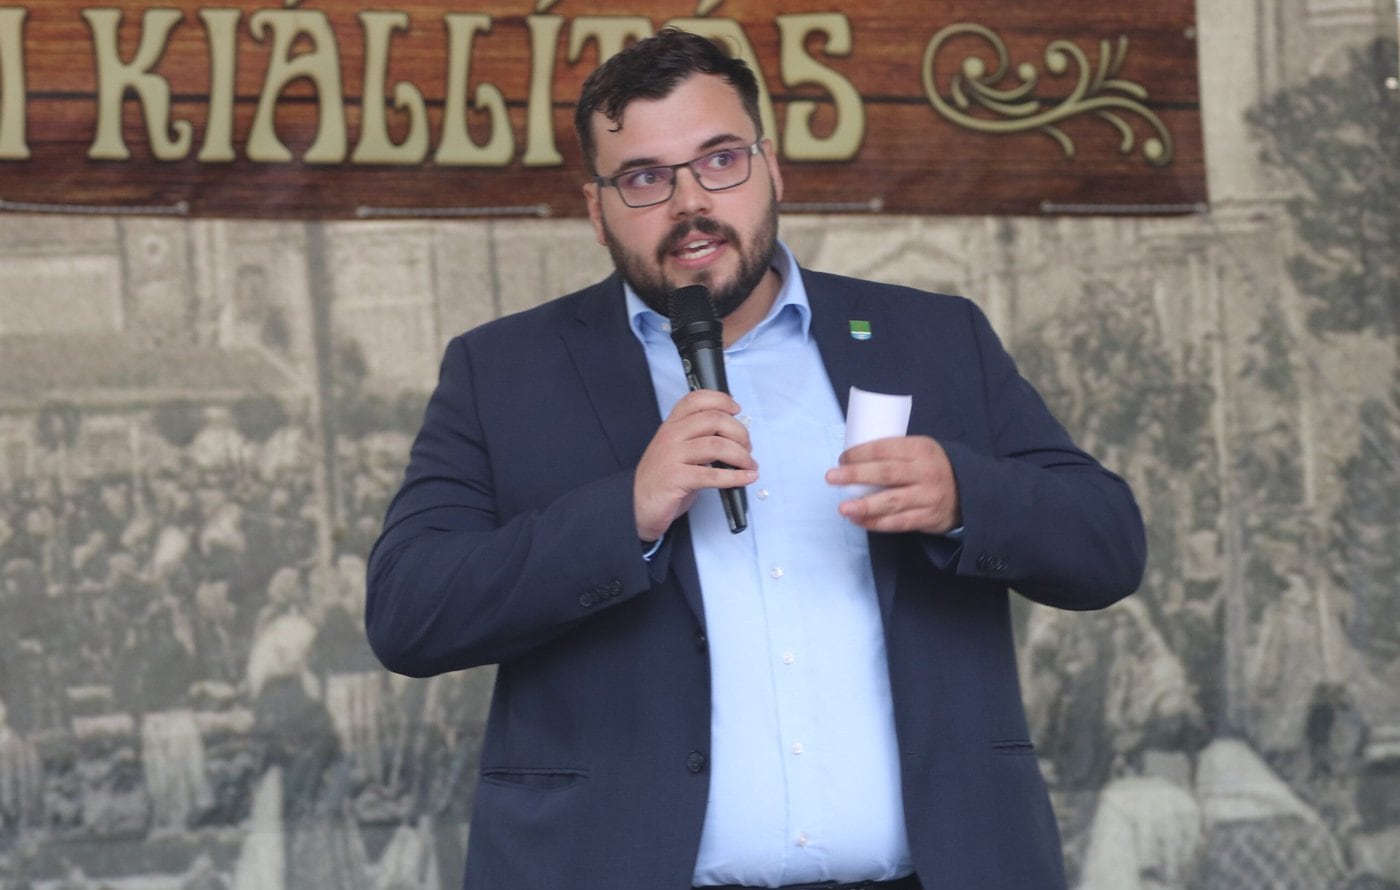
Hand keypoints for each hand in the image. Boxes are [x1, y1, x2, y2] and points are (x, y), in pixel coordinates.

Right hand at [634, 390, 757, 541]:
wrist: (636, 505)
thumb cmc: (662, 479)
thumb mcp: (677, 451)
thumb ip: (698, 439)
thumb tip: (733, 437)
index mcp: (672, 426)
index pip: (696, 400)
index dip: (720, 400)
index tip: (736, 409)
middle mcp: (671, 436)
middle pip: (714, 420)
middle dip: (739, 432)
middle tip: (748, 447)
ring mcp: (672, 456)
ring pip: (717, 446)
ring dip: (741, 455)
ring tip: (750, 465)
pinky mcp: (677, 478)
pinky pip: (713, 475)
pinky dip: (736, 477)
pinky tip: (746, 478)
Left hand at [825, 435, 960, 533]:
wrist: (968, 491)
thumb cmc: (931, 467)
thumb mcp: (920, 450)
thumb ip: (894, 453)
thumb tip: (851, 459)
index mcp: (920, 448)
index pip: (885, 449)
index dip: (859, 453)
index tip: (842, 459)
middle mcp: (925, 472)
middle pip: (885, 473)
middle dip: (855, 475)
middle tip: (831, 478)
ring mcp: (928, 496)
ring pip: (891, 502)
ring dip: (864, 505)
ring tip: (842, 507)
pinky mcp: (928, 517)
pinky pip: (898, 523)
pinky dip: (876, 523)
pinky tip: (858, 520)